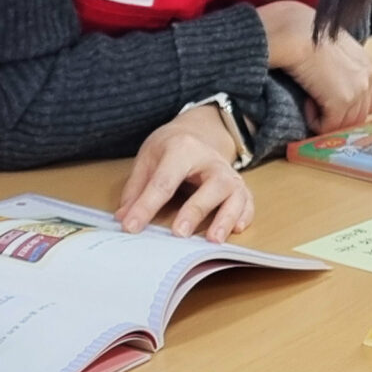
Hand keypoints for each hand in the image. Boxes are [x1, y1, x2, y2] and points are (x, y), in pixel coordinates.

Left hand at [115, 105, 252, 241]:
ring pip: (235, 194)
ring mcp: (228, 174)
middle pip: (210, 185)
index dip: (147, 206)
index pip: (164, 181)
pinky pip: (248, 202)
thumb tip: (123, 218)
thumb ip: (136, 188)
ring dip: (225, 218)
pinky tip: (236, 229)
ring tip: (213, 239)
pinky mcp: (240, 186)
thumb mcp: (148, 158)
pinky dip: (245, 216)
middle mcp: (211, 161)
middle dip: (195, 210)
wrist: (198, 132)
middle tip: (179, 234)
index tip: (131, 226)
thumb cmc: (171, 147)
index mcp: (183, 148)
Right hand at [257, 0, 371, 132]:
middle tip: (319, 108)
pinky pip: (330, 126)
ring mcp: (357, 91)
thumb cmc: (305, 34)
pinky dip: (316, 122)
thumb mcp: (332, 46)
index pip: (370, 100)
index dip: (351, 107)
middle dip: (340, 117)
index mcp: (366, 63)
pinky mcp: (342, 101)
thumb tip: (329, 78)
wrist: (296, 34)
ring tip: (309, 103)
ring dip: (327, 120)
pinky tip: (306, 104)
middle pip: (360, 116)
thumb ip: (339, 63)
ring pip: (345, 124)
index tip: (331, 104)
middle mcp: (368, 77)